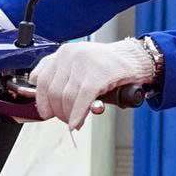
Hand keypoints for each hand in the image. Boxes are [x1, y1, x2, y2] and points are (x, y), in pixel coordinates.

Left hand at [32, 38, 157, 129]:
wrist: (136, 58)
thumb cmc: (110, 65)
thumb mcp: (81, 64)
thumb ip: (63, 77)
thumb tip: (49, 104)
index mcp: (64, 52)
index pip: (40, 78)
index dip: (41, 100)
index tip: (46, 111)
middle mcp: (70, 55)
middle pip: (52, 91)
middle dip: (57, 112)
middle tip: (66, 119)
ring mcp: (83, 64)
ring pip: (65, 98)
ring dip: (68, 116)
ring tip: (75, 122)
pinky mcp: (97, 76)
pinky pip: (81, 101)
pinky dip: (77, 116)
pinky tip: (77, 124)